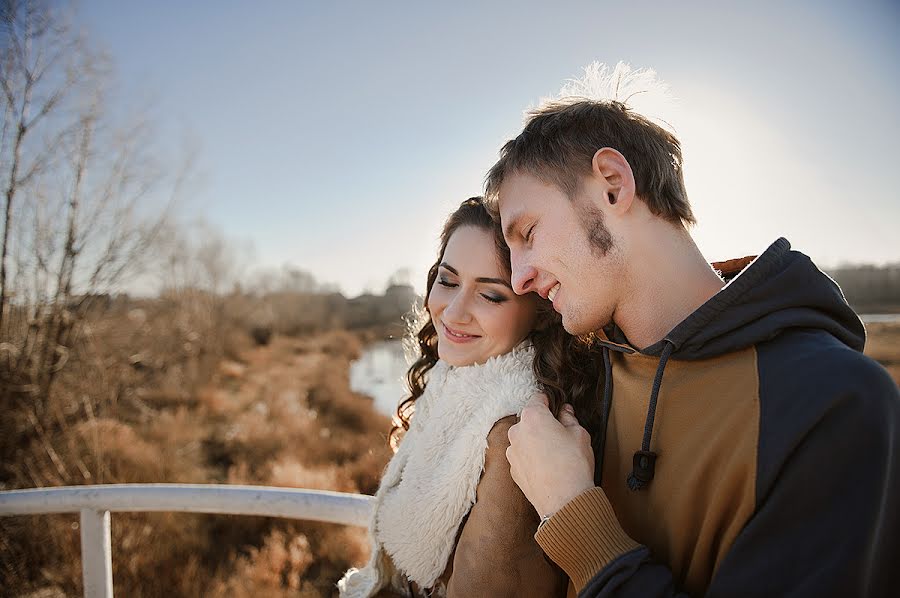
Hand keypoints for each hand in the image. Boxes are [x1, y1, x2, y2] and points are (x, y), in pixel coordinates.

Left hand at [506, 393, 595, 517]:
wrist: (565, 501)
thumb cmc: (573, 465)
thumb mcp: (579, 434)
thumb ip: (569, 418)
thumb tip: (565, 412)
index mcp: (532, 417)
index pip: (537, 398)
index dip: (549, 402)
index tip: (555, 408)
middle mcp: (517, 432)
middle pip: (529, 420)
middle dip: (542, 424)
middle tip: (560, 435)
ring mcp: (512, 452)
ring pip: (524, 440)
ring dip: (535, 442)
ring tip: (555, 455)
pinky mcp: (513, 470)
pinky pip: (522, 457)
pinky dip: (532, 459)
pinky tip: (547, 467)